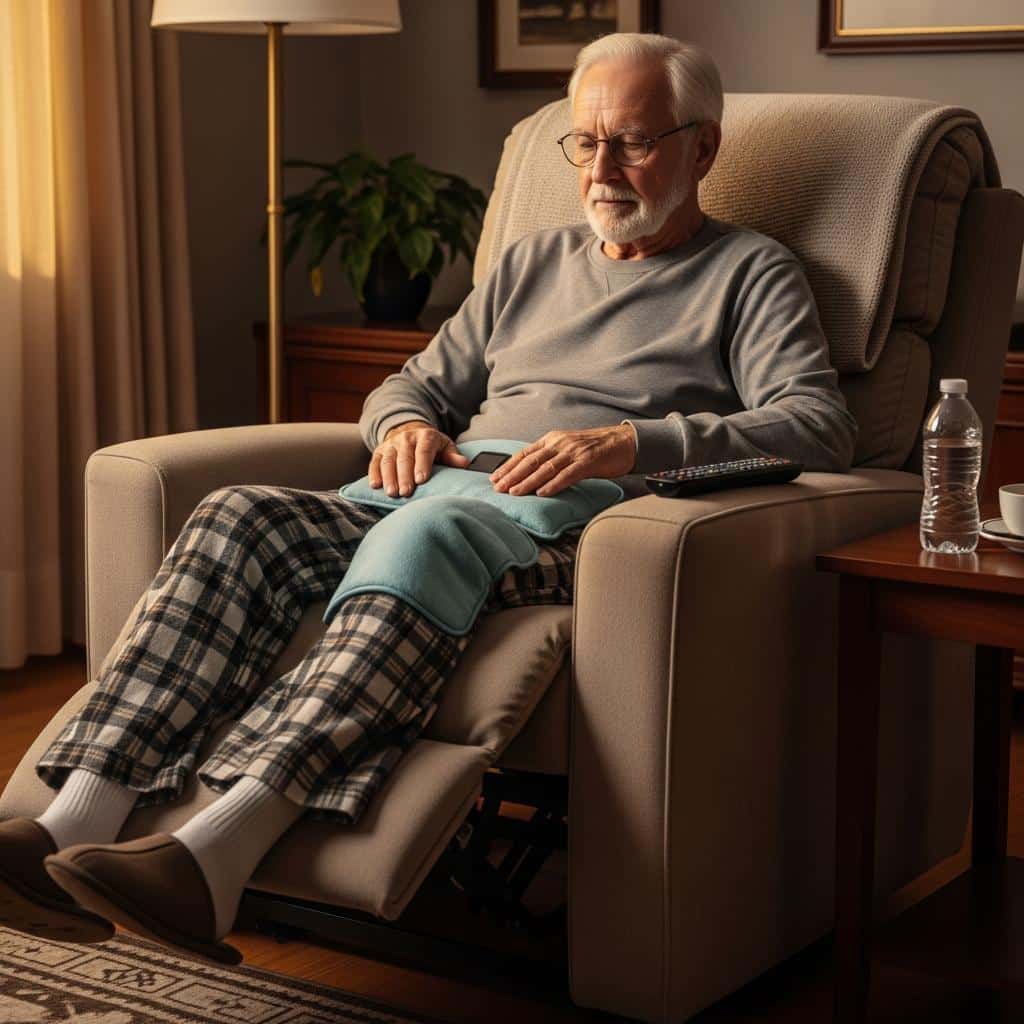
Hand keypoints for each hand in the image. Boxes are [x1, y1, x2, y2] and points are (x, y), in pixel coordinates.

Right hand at [369, 421, 469, 496]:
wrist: (411, 432)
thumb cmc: (432, 446)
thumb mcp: (445, 447)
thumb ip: (453, 456)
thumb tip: (464, 463)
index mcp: (426, 436)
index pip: (423, 450)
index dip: (422, 465)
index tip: (421, 480)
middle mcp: (406, 438)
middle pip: (404, 457)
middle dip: (404, 475)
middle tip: (406, 492)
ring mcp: (391, 444)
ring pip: (388, 460)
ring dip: (389, 477)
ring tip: (392, 493)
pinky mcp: (379, 451)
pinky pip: (375, 462)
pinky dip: (374, 473)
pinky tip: (375, 485)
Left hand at [490, 425, 636, 496]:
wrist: (624, 442)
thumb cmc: (595, 449)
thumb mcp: (568, 448)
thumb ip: (550, 457)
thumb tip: (529, 473)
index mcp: (553, 439)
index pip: (525, 453)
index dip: (508, 466)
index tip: (494, 478)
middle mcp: (560, 443)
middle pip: (531, 461)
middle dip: (512, 476)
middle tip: (497, 489)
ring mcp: (574, 452)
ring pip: (546, 468)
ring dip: (528, 482)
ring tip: (514, 492)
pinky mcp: (588, 461)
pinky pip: (568, 474)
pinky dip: (553, 484)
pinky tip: (542, 493)